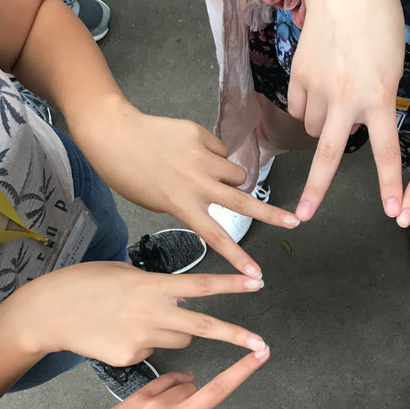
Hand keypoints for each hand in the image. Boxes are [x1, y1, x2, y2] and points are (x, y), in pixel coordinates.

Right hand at [6, 261, 266, 365]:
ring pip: (180, 341)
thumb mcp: (123, 272)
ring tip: (145, 320)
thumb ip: (154, 285)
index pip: (201, 285)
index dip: (232, 284)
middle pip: (204, 328)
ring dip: (178, 333)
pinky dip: (147, 344)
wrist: (49, 314)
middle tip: (262, 346)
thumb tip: (178, 295)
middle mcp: (152, 313)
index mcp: (152, 285)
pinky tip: (122, 335)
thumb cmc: (85, 284)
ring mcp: (142, 339)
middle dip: (236, 337)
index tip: (257, 283)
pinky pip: (153, 352)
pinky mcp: (131, 358)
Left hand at [59, 348, 286, 408]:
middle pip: (219, 388)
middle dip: (244, 369)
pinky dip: (176, 383)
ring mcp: (157, 403)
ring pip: (190, 385)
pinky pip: (168, 381)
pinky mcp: (140, 394)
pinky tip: (176, 386)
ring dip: (195, 389)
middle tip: (264, 351)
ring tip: (186, 403)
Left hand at [75, 101, 300, 277]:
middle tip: (295, 222)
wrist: (114, 134)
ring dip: (231, 180)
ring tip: (208, 177)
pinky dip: (213, 156)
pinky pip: (220, 151)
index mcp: (181, 204)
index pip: (217, 237)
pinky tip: (191, 153)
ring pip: (236, 173)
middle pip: (243, 202)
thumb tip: (216, 193)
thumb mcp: (157, 201)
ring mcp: (201, 156)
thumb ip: (189, 202)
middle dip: (272, 215)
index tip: (256, 274)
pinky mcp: (201, 135)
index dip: (239, 258)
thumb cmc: (129, 174)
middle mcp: (196, 182)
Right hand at [290, 0, 404, 220]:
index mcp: (379, 95)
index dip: (390, 184)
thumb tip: (357, 126)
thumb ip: (378, 100)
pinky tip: (319, 82)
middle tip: (304, 215)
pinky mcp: (297, 76)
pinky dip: (307, 105)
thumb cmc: (379, 20)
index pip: (387, 150)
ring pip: (314, 129)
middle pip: (329, 155)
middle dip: (316, 190)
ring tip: (336, 95)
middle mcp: (346, 97)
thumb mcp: (393, 64)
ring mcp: (317, 87)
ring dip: (323, 125)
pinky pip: (299, 108)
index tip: (393, 212)